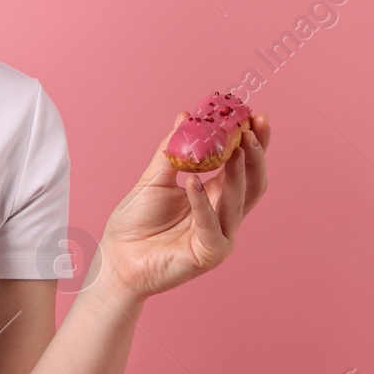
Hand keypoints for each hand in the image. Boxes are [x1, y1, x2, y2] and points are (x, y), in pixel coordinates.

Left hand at [97, 109, 271, 300]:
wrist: (116, 258)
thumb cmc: (135, 221)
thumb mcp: (153, 178)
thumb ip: (171, 150)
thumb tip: (185, 115)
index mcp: (215, 194)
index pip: (243, 165)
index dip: (253, 141)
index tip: (255, 115)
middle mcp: (224, 214)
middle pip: (253, 182)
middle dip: (257, 154)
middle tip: (253, 128)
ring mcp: (221, 235)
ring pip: (239, 200)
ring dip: (238, 172)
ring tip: (236, 146)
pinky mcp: (210, 253)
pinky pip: (211, 225)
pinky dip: (202, 202)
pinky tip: (193, 181)